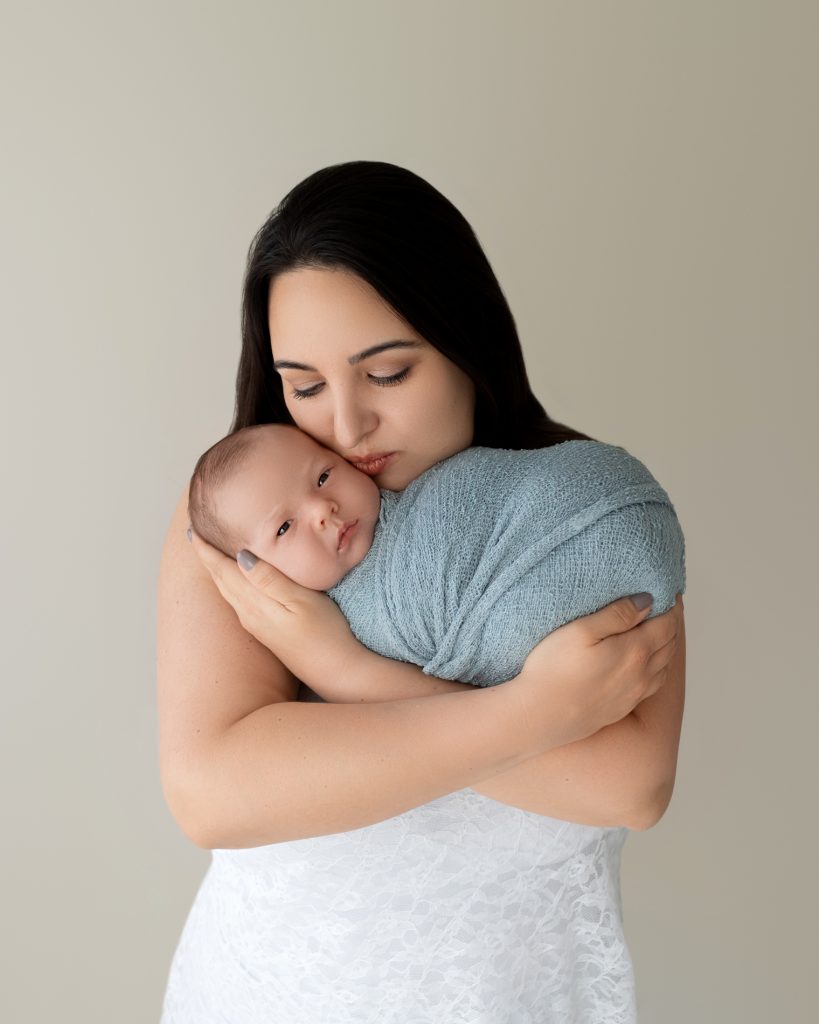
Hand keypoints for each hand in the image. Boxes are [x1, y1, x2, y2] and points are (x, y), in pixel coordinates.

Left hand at [189, 529, 365, 687]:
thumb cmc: (326, 633)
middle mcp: (249, 615)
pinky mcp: (265, 632)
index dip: (206, 550)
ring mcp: (256, 625)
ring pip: (227, 592)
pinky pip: (237, 601)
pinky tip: (234, 579)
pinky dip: (229, 584)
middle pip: (220, 581)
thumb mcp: (301, 600)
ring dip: (216, 571)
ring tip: (209, 552)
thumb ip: (270, 579)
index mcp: (255, 603)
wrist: (336, 672)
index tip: (193, 529)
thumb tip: (240, 556)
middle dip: (206, 558)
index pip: (223, 570)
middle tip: (194, 535)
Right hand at [510, 594, 683, 747]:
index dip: (672, 607)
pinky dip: (659, 668)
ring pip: (664, 666)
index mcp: (635, 651)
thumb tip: (646, 601)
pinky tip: (647, 664)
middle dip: (671, 623)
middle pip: (669, 644)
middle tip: (665, 607)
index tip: (670, 593)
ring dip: (666, 646)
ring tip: (657, 631)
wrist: (539, 717)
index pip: (667, 624)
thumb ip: (617, 614)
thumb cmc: (553, 670)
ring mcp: (634, 694)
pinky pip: (653, 685)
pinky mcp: (623, 708)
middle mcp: (642, 674)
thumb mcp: (581, 630)